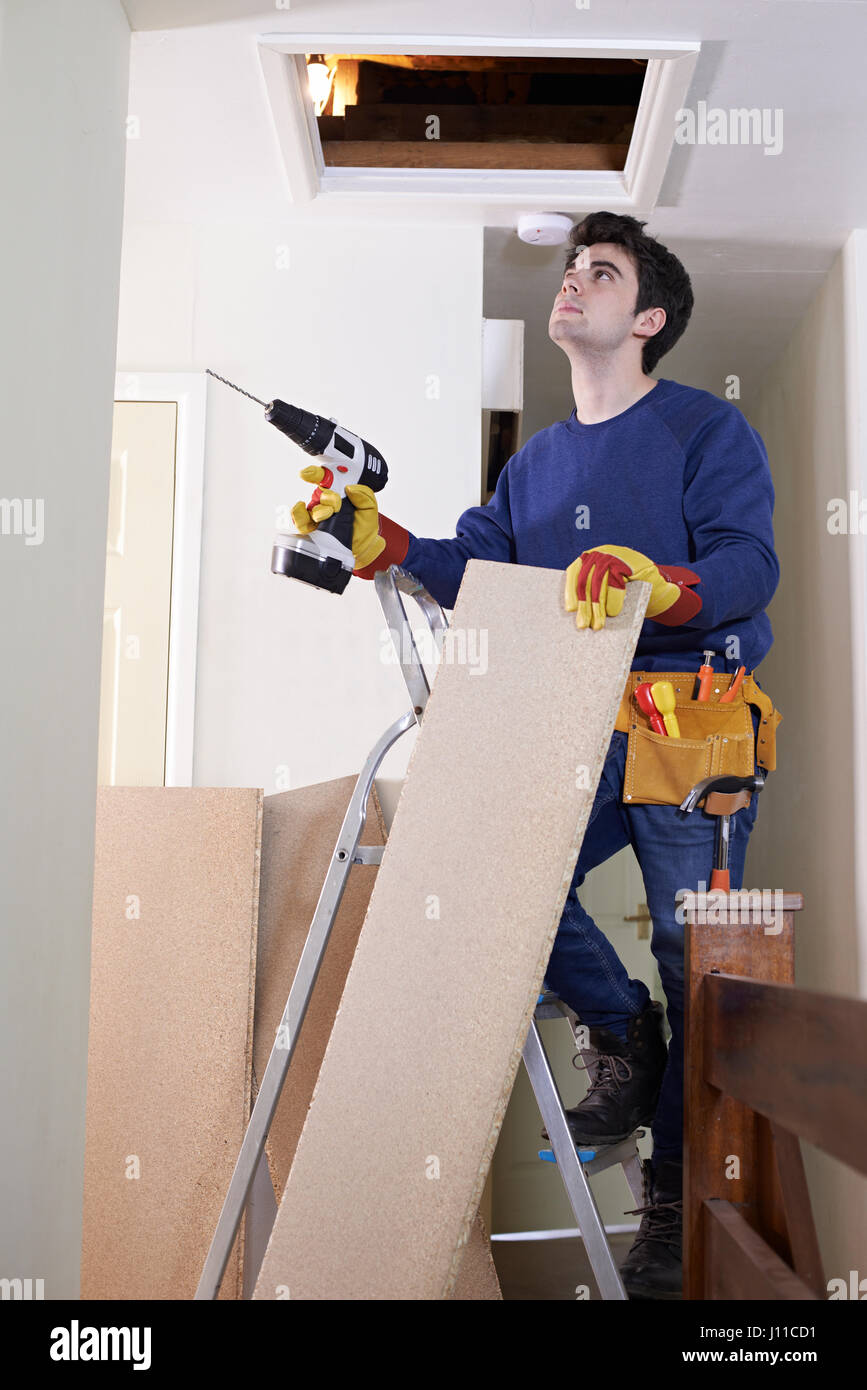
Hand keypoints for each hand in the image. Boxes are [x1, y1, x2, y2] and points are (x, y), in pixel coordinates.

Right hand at [291, 466, 385, 569]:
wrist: (361, 549)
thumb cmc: (364, 528)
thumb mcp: (370, 509)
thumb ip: (365, 496)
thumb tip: (351, 488)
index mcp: (338, 493)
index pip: (325, 478)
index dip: (315, 473)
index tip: (309, 474)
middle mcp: (325, 502)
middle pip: (317, 493)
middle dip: (326, 496)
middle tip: (336, 503)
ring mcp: (316, 515)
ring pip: (309, 508)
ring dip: (317, 511)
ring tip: (328, 515)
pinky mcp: (311, 529)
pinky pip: (299, 521)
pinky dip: (298, 517)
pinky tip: (307, 518)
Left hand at [564, 544, 700, 629]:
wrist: (651, 577)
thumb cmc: (623, 585)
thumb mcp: (604, 584)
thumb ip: (591, 590)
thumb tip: (574, 613)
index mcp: (587, 558)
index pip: (573, 573)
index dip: (570, 592)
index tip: (570, 610)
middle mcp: (597, 554)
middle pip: (586, 581)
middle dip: (585, 606)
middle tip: (583, 625)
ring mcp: (612, 555)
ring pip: (600, 584)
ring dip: (598, 608)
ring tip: (597, 625)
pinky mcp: (626, 562)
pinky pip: (616, 583)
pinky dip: (614, 600)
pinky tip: (612, 613)